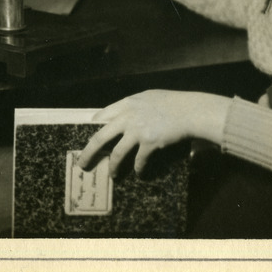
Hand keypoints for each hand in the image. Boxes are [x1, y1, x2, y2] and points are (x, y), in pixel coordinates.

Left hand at [78, 89, 230, 176]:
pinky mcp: (149, 143)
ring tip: (112, 174)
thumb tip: (124, 115)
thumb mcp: (149, 97)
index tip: (88, 135)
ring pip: (116, 154)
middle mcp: (127, 117)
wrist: (190, 110)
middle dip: (88, 153)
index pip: (102, 115)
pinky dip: (138, 169)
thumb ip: (134, 106)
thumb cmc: (172, 102)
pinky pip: (138, 161)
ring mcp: (137, 131)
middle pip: (100, 138)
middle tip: (82, 163)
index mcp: (127, 104)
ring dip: (113, 167)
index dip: (93, 126)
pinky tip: (139, 173)